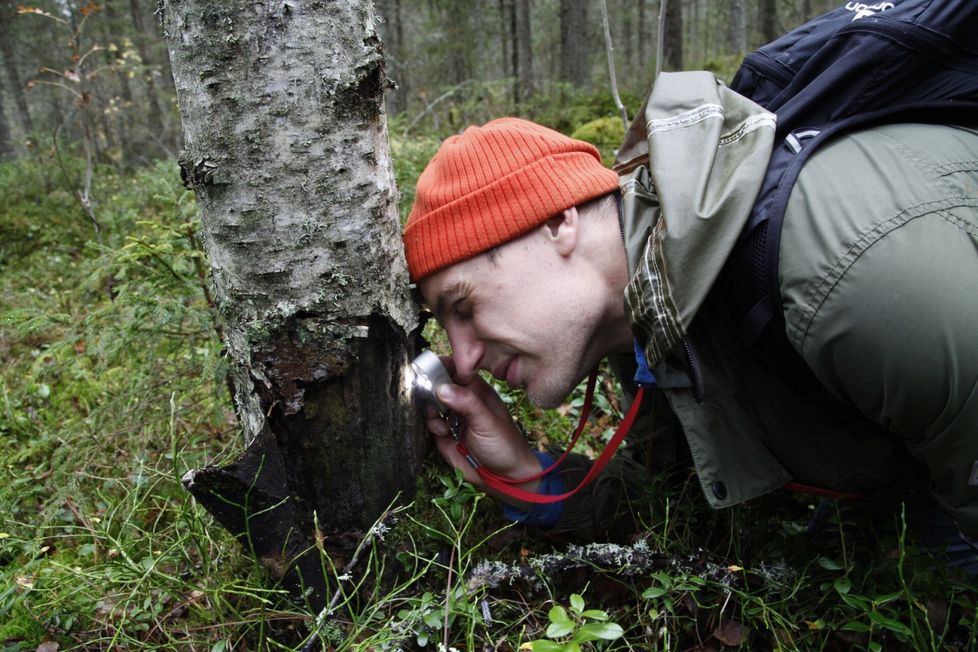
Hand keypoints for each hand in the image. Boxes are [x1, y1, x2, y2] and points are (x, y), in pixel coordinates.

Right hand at [424, 358, 541, 492]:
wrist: (504, 478)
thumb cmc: (504, 445)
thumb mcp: (487, 421)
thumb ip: (466, 403)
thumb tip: (441, 387)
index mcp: (476, 390)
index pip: (455, 369)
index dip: (440, 366)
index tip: (427, 369)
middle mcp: (462, 401)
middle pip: (437, 385)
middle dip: (430, 389)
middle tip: (429, 397)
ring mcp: (451, 417)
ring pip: (430, 404)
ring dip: (430, 409)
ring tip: (438, 419)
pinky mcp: (443, 435)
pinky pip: (429, 423)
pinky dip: (431, 425)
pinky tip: (443, 432)